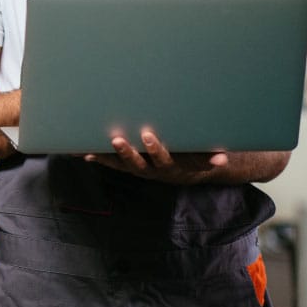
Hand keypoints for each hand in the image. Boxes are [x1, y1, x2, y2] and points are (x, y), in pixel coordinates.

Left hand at [85, 127, 228, 185]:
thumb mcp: (206, 157)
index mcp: (170, 166)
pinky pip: (112, 164)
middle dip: (126, 152)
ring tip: (92, 148)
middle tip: (117, 138)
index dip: (154, 150)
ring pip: (121, 165)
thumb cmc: (198, 157)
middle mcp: (152, 170)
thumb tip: (222, 159)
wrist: (191, 170)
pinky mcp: (130, 167)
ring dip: (108, 156)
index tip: (147, 136)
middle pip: (137, 163)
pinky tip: (84, 153)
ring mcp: (140, 169)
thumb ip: (212, 157)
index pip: (161, 159)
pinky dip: (99, 158)